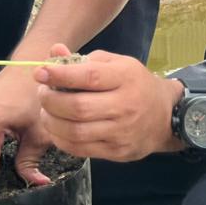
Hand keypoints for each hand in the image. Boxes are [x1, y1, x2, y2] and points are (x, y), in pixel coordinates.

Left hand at [36, 46, 183, 162]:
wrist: (165, 117)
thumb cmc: (134, 84)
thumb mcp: (115, 64)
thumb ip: (83, 60)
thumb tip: (54, 52)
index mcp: (125, 78)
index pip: (88, 76)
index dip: (59, 75)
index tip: (39, 72)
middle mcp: (125, 106)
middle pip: (78, 108)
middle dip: (50, 100)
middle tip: (42, 93)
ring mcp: (122, 132)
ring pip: (76, 132)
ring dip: (51, 122)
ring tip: (45, 111)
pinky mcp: (117, 152)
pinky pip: (81, 149)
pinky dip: (61, 139)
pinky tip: (56, 128)